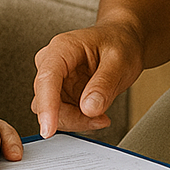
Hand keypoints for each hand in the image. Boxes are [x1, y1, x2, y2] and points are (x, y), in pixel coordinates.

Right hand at [31, 21, 143, 136]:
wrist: (124, 40)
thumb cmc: (120, 42)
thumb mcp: (119, 61)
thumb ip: (104, 84)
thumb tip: (88, 108)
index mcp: (62, 48)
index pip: (47, 78)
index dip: (46, 105)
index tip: (49, 128)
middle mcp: (52, 62)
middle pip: (46, 99)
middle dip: (72, 117)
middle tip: (100, 119)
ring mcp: (55, 80)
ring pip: (52, 112)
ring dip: (76, 120)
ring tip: (102, 115)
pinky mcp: (61, 94)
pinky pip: (62, 115)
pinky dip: (79, 120)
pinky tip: (97, 114)